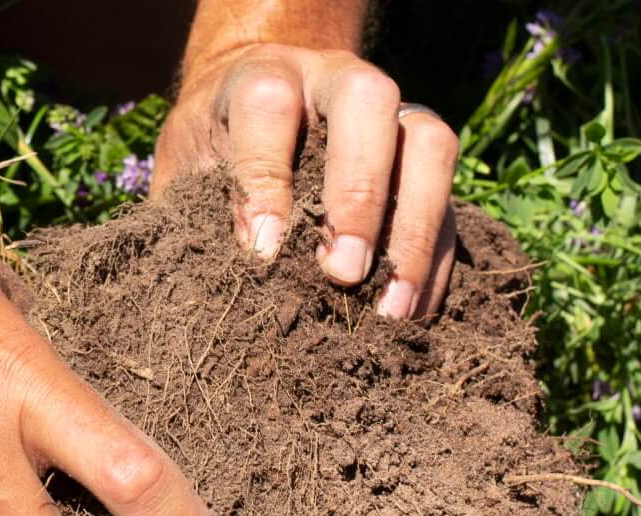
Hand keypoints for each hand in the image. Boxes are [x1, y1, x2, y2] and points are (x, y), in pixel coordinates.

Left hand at [152, 43, 458, 320]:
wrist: (262, 106)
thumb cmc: (216, 149)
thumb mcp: (189, 170)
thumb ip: (203, 209)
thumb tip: (230, 281)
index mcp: (265, 75)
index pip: (269, 106)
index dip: (265, 182)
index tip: (262, 253)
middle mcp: (336, 80)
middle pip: (367, 103)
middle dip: (359, 192)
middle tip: (342, 274)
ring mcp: (392, 113)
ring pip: (429, 144)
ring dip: (415, 231)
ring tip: (389, 309)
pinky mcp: (425, 160)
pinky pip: (450, 200)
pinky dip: (435, 261)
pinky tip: (410, 315)